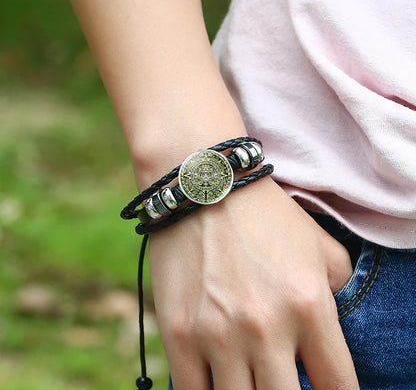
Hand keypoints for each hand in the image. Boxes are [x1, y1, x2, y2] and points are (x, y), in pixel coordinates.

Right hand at [149, 176, 358, 389]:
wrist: (202, 187)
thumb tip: (331, 330)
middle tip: (280, 377)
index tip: (321, 387)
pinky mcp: (178, 335)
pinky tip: (216, 376)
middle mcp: (265, 328)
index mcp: (308, 305)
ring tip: (248, 373)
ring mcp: (217, 335)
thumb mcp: (317, 243)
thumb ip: (340, 289)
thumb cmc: (263, 214)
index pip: (339, 388)